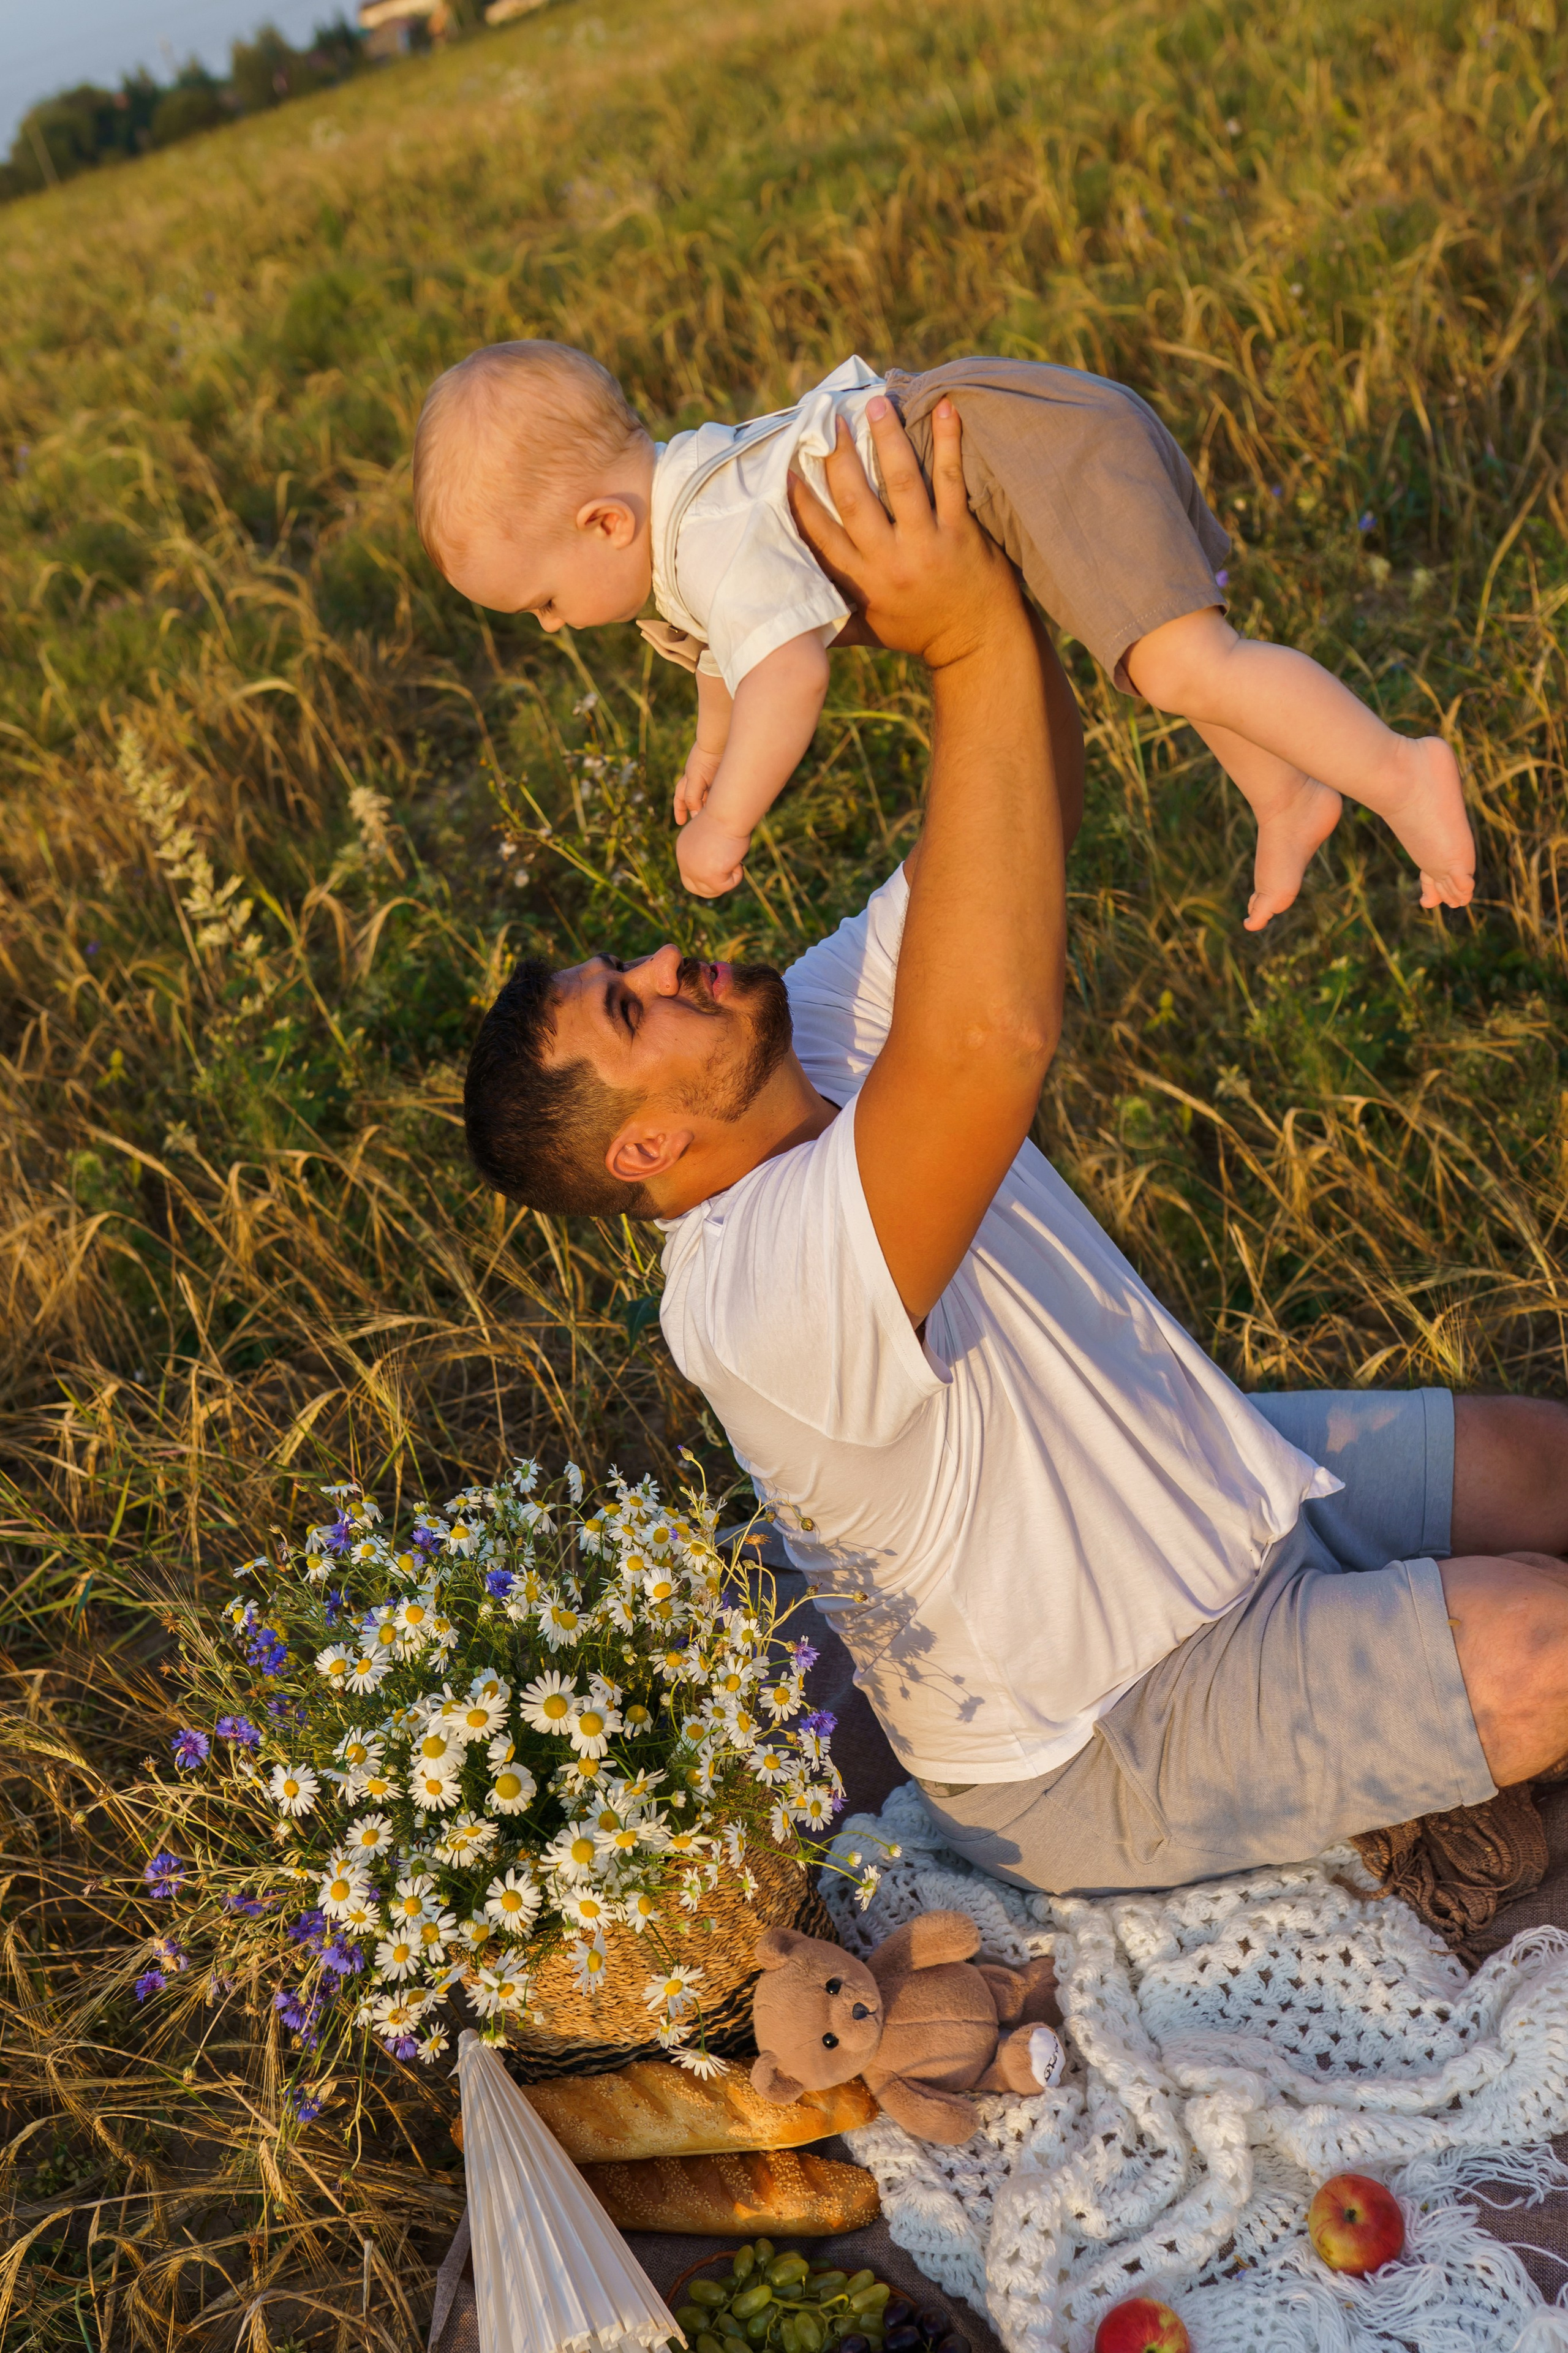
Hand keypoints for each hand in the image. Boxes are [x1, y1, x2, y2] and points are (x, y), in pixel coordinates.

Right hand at [674, 740, 723, 823]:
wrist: (719, 744)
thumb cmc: (704, 760)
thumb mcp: (695, 779)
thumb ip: (693, 797)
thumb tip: (695, 816)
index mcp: (688, 780)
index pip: (681, 799)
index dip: (680, 810)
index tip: (680, 822)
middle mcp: (699, 781)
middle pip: (694, 800)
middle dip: (694, 811)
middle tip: (697, 824)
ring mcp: (711, 779)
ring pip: (708, 798)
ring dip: (708, 808)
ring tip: (714, 820)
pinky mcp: (723, 779)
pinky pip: (721, 793)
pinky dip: (721, 802)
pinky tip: (728, 809)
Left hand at [677, 806, 751, 896]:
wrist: (727, 812)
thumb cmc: (726, 817)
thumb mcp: (713, 836)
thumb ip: (710, 851)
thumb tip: (722, 866)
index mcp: (683, 850)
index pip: (688, 875)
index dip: (704, 878)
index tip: (722, 872)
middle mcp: (684, 862)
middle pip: (694, 889)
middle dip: (712, 888)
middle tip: (730, 877)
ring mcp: (695, 870)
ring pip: (711, 891)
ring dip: (727, 879)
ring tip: (737, 861)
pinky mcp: (709, 876)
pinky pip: (727, 886)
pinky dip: (737, 875)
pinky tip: (739, 859)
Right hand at [787, 397, 1020, 670]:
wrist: (980, 645)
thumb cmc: (920, 633)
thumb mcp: (870, 631)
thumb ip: (833, 619)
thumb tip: (787, 618)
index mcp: (863, 583)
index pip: (822, 536)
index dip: (801, 502)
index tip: (786, 469)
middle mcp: (890, 561)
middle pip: (855, 499)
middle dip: (839, 456)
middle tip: (828, 418)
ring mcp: (927, 543)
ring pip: (900, 482)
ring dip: (887, 438)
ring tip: (876, 403)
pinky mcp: (961, 531)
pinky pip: (951, 478)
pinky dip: (948, 440)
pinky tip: (943, 407)